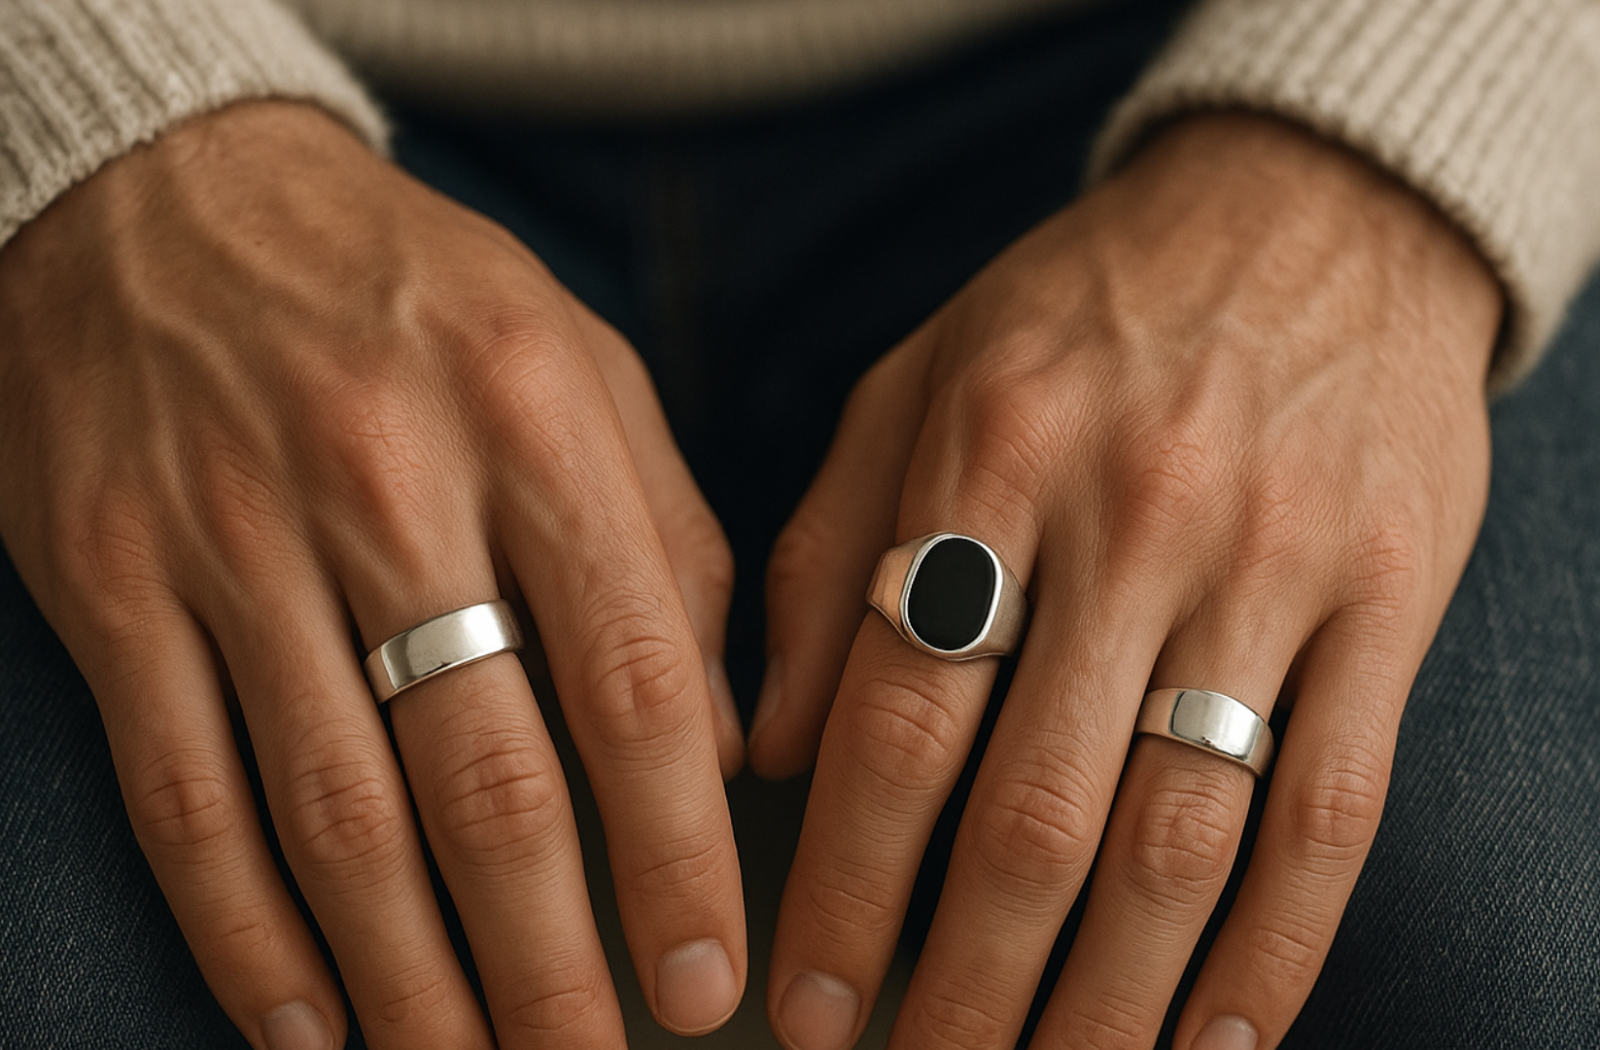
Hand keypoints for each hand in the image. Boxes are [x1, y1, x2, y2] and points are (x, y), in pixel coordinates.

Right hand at [0, 101, 745, 1048]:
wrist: (174, 195)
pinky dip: (243, 932)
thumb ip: (673, 545)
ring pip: (332, 815)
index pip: (633, 682)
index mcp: (535, 422)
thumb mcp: (586, 368)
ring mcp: (234, 536)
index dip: (675, 855)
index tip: (702, 979)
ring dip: (404, 982)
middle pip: (484, 778)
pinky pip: (181, 791)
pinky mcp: (111, 578)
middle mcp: (388, 481)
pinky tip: (305, 1026)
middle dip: (547, 961)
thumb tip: (721, 744)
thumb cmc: (419, 296)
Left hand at [752, 113, 1500, 1048]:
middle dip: (962, 982)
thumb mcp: (920, 376)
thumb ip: (827, 549)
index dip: (842, 885)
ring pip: (1183, 838)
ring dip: (1106, 1002)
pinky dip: (1275, 951)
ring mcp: (1276, 564)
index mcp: (990, 458)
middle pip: (1032, 812)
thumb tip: (765, 745)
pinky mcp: (1392, 596)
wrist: (1315, 208)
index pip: (894, 719)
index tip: (803, 1005)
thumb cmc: (1085, 306)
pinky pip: (1333, 808)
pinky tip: (1215, 1044)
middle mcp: (1132, 519)